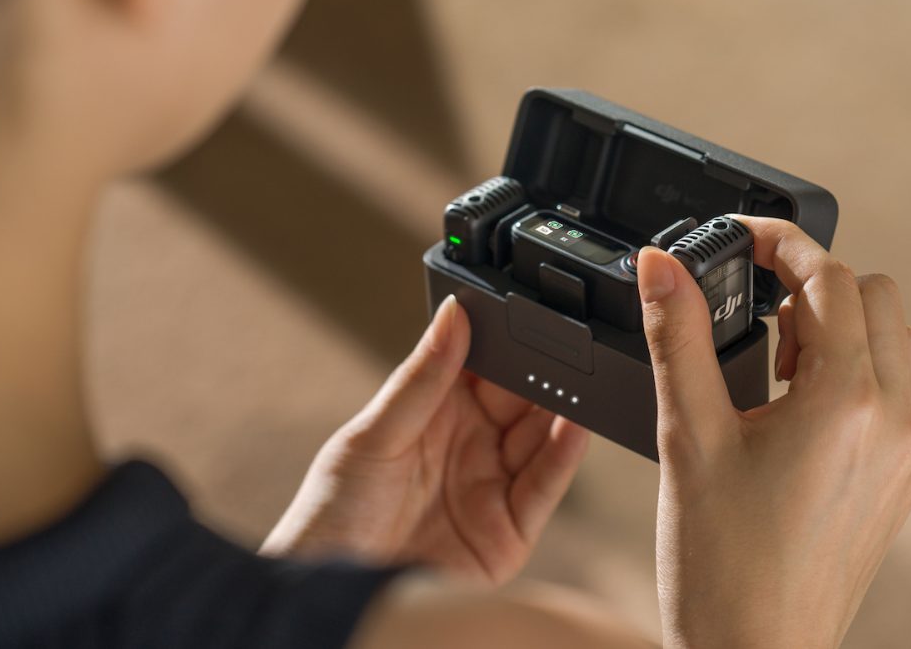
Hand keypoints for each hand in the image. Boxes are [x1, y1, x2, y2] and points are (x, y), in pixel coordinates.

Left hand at [262, 296, 589, 585]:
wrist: (333, 595)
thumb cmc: (332, 516)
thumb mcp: (373, 435)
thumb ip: (420, 378)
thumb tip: (453, 315)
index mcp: (432, 415)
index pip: (482, 368)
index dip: (503, 342)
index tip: (525, 315)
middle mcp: (468, 447)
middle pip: (520, 400)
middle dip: (542, 374)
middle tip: (562, 345)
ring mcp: (491, 487)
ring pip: (540, 439)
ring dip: (562, 408)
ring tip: (578, 380)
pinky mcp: (510, 532)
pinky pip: (544, 488)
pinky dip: (564, 456)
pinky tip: (574, 425)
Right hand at [640, 216, 910, 648]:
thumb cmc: (721, 566)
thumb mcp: (688, 436)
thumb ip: (675, 336)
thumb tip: (660, 265)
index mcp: (848, 401)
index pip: (830, 277)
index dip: (781, 241)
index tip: (741, 237)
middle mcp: (896, 420)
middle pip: (875, 296)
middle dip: (813, 287)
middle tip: (753, 321)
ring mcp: (908, 455)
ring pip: (894, 341)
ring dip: (839, 328)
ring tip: (773, 372)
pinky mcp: (904, 482)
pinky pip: (898, 392)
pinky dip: (855, 373)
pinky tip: (794, 414)